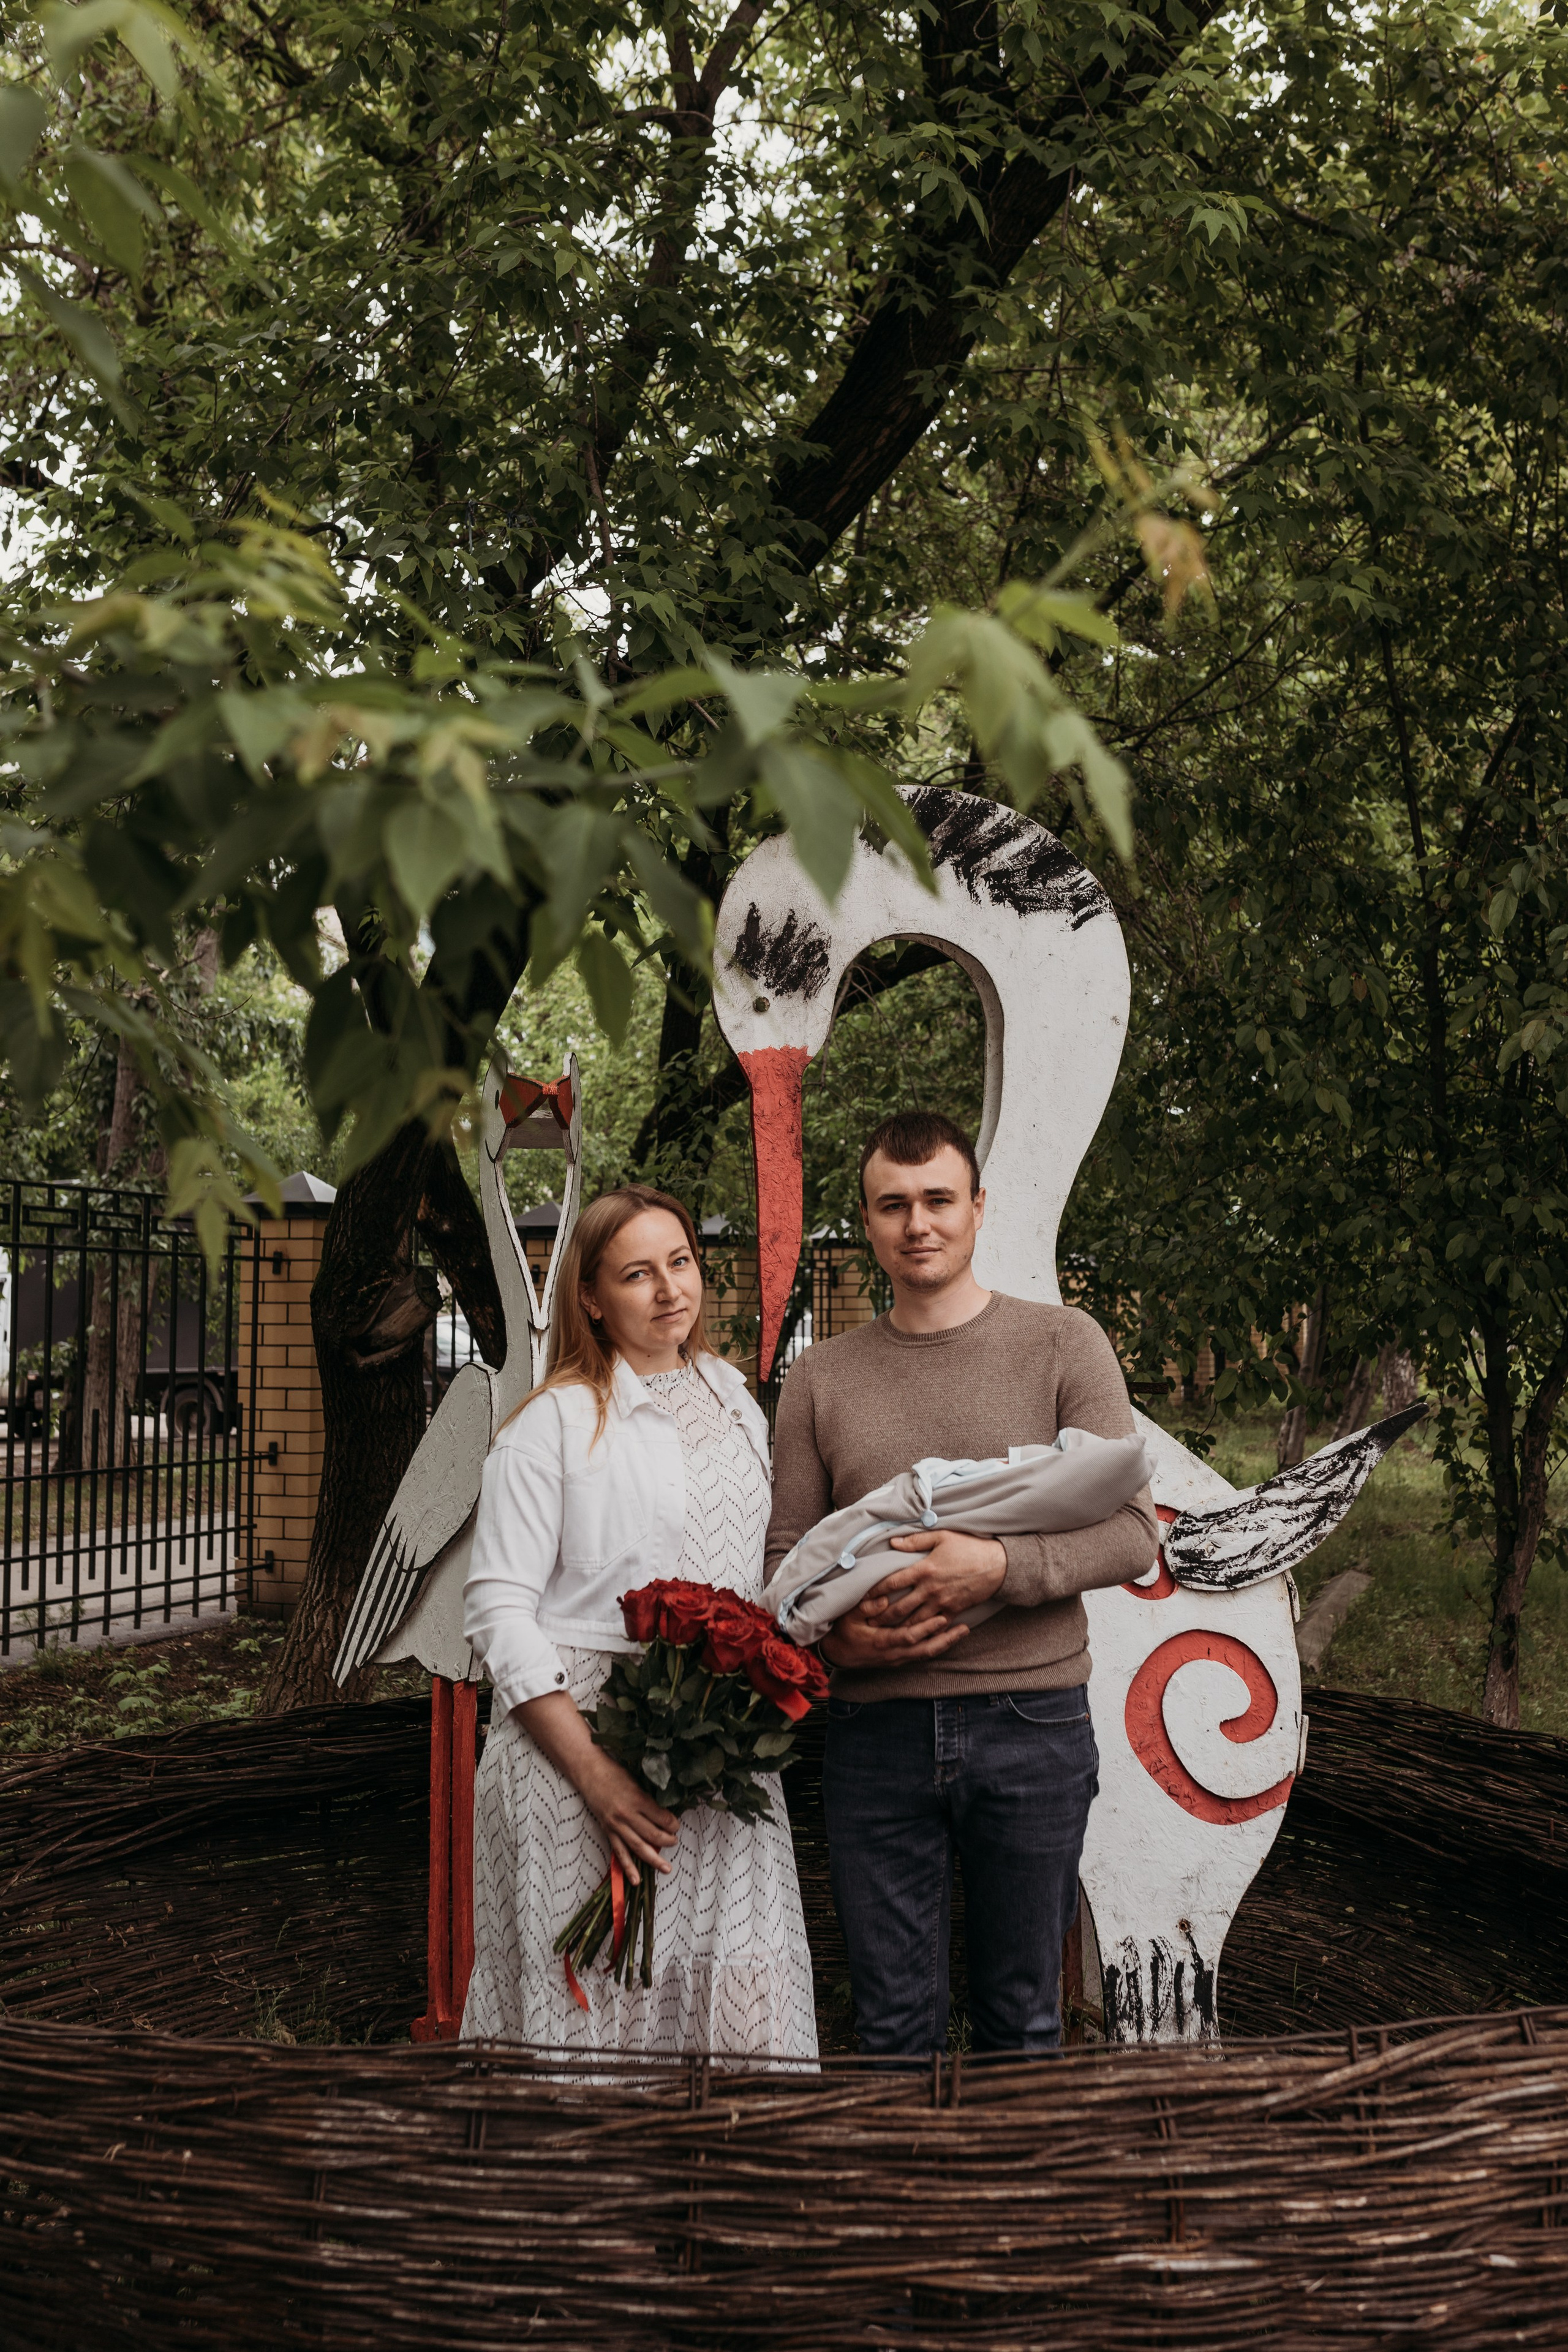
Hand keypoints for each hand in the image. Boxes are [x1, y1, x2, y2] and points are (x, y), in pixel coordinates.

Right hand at [573, 1747, 680, 1884]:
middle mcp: (627, 1815)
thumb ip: (649, 1799)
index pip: (661, 1817)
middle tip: (675, 1842)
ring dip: (654, 1859)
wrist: (590, 1773)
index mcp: (637, 1799)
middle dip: (667, 1841)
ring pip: (638, 1847)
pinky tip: (636, 1880)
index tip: (677, 1825)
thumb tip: (665, 1815)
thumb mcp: (637, 1782)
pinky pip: (619, 1852)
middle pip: (652, 1834)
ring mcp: (616, 1825)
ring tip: (666, 1869)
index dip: (672, 1824)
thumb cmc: (615, 1773)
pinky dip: (628, 1867)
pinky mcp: (608, 1831)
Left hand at [866, 1527, 1007, 1626]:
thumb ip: (915, 1540)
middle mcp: (930, 1589)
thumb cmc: (969, 1547)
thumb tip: (892, 1542)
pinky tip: (913, 1638)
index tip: (862, 1597)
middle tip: (868, 1624)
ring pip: (915, 1621)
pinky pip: (935, 1626)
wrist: (997, 1565)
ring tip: (885, 1635)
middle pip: (900, 1608)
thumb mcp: (941, 1537)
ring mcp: (942, 1602)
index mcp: (924, 1569)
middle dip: (882, 1617)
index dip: (875, 1591)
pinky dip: (923, 1633)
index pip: (892, 1582)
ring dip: (899, 1629)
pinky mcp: (953, 1611)